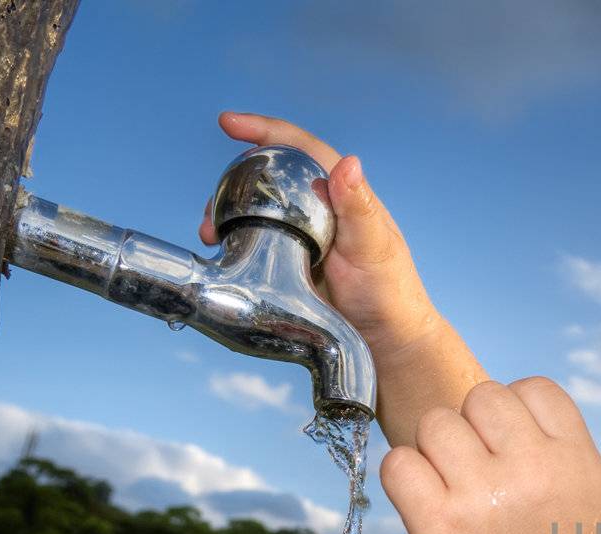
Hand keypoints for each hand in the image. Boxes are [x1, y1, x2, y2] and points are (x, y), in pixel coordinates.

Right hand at [200, 111, 441, 362]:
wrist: (385, 342)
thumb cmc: (390, 293)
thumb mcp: (374, 249)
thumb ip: (359, 209)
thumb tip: (348, 162)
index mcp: (343, 197)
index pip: (303, 150)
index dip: (267, 131)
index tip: (228, 123)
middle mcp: (320, 210)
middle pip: (270, 177)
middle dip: (234, 182)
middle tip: (211, 207)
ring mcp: (303, 236)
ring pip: (257, 209)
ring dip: (227, 214)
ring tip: (209, 233)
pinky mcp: (290, 263)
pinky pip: (255, 241)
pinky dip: (233, 241)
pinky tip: (220, 252)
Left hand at [381, 377, 600, 533]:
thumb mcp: (593, 499)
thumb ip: (559, 450)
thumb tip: (508, 414)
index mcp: (576, 459)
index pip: (534, 388)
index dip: (516, 409)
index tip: (510, 443)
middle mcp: (532, 469)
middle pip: (481, 398)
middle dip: (474, 427)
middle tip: (478, 469)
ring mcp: (483, 496)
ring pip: (435, 423)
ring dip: (437, 450)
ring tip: (453, 489)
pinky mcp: (438, 527)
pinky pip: (398, 464)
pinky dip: (405, 477)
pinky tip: (425, 500)